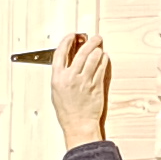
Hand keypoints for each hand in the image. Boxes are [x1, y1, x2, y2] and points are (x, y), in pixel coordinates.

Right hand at [49, 30, 110, 144]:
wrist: (78, 124)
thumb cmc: (67, 110)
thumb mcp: (57, 90)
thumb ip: (61, 74)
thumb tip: (69, 58)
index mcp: (58, 78)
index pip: (61, 52)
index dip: (67, 41)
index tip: (72, 35)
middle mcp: (71, 77)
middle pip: (81, 52)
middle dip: (89, 42)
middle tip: (94, 38)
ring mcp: (85, 81)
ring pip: (94, 58)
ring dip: (98, 50)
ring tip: (99, 48)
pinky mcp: (97, 85)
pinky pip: (102, 68)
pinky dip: (104, 60)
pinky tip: (104, 58)